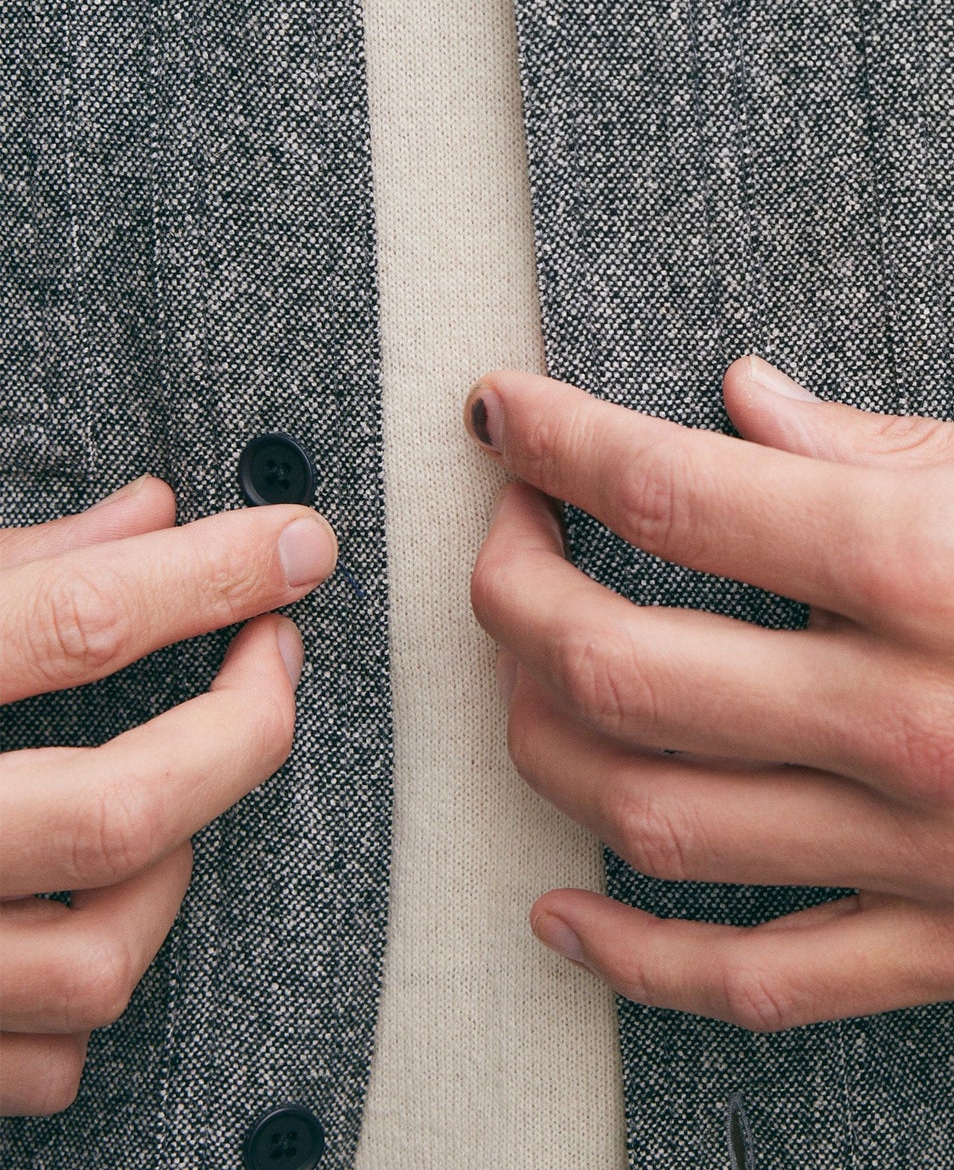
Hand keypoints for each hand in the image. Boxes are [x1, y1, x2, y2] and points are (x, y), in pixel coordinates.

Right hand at [0, 478, 336, 1115]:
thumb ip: (1, 565)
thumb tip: (147, 514)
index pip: (74, 625)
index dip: (210, 575)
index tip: (298, 542)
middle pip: (120, 806)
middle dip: (242, 726)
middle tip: (273, 654)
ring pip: (99, 956)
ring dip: (178, 864)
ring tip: (186, 781)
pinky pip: (38, 1064)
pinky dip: (88, 996)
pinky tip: (86, 909)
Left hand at [468, 357, 953, 1031]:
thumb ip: (882, 448)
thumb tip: (743, 408)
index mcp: (938, 561)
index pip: (684, 494)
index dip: (562, 441)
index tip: (507, 409)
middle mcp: (909, 710)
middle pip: (625, 666)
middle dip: (519, 588)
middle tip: (507, 537)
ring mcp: (925, 846)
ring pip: (654, 817)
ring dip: (549, 742)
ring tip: (532, 681)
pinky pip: (755, 977)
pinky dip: (637, 954)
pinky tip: (572, 904)